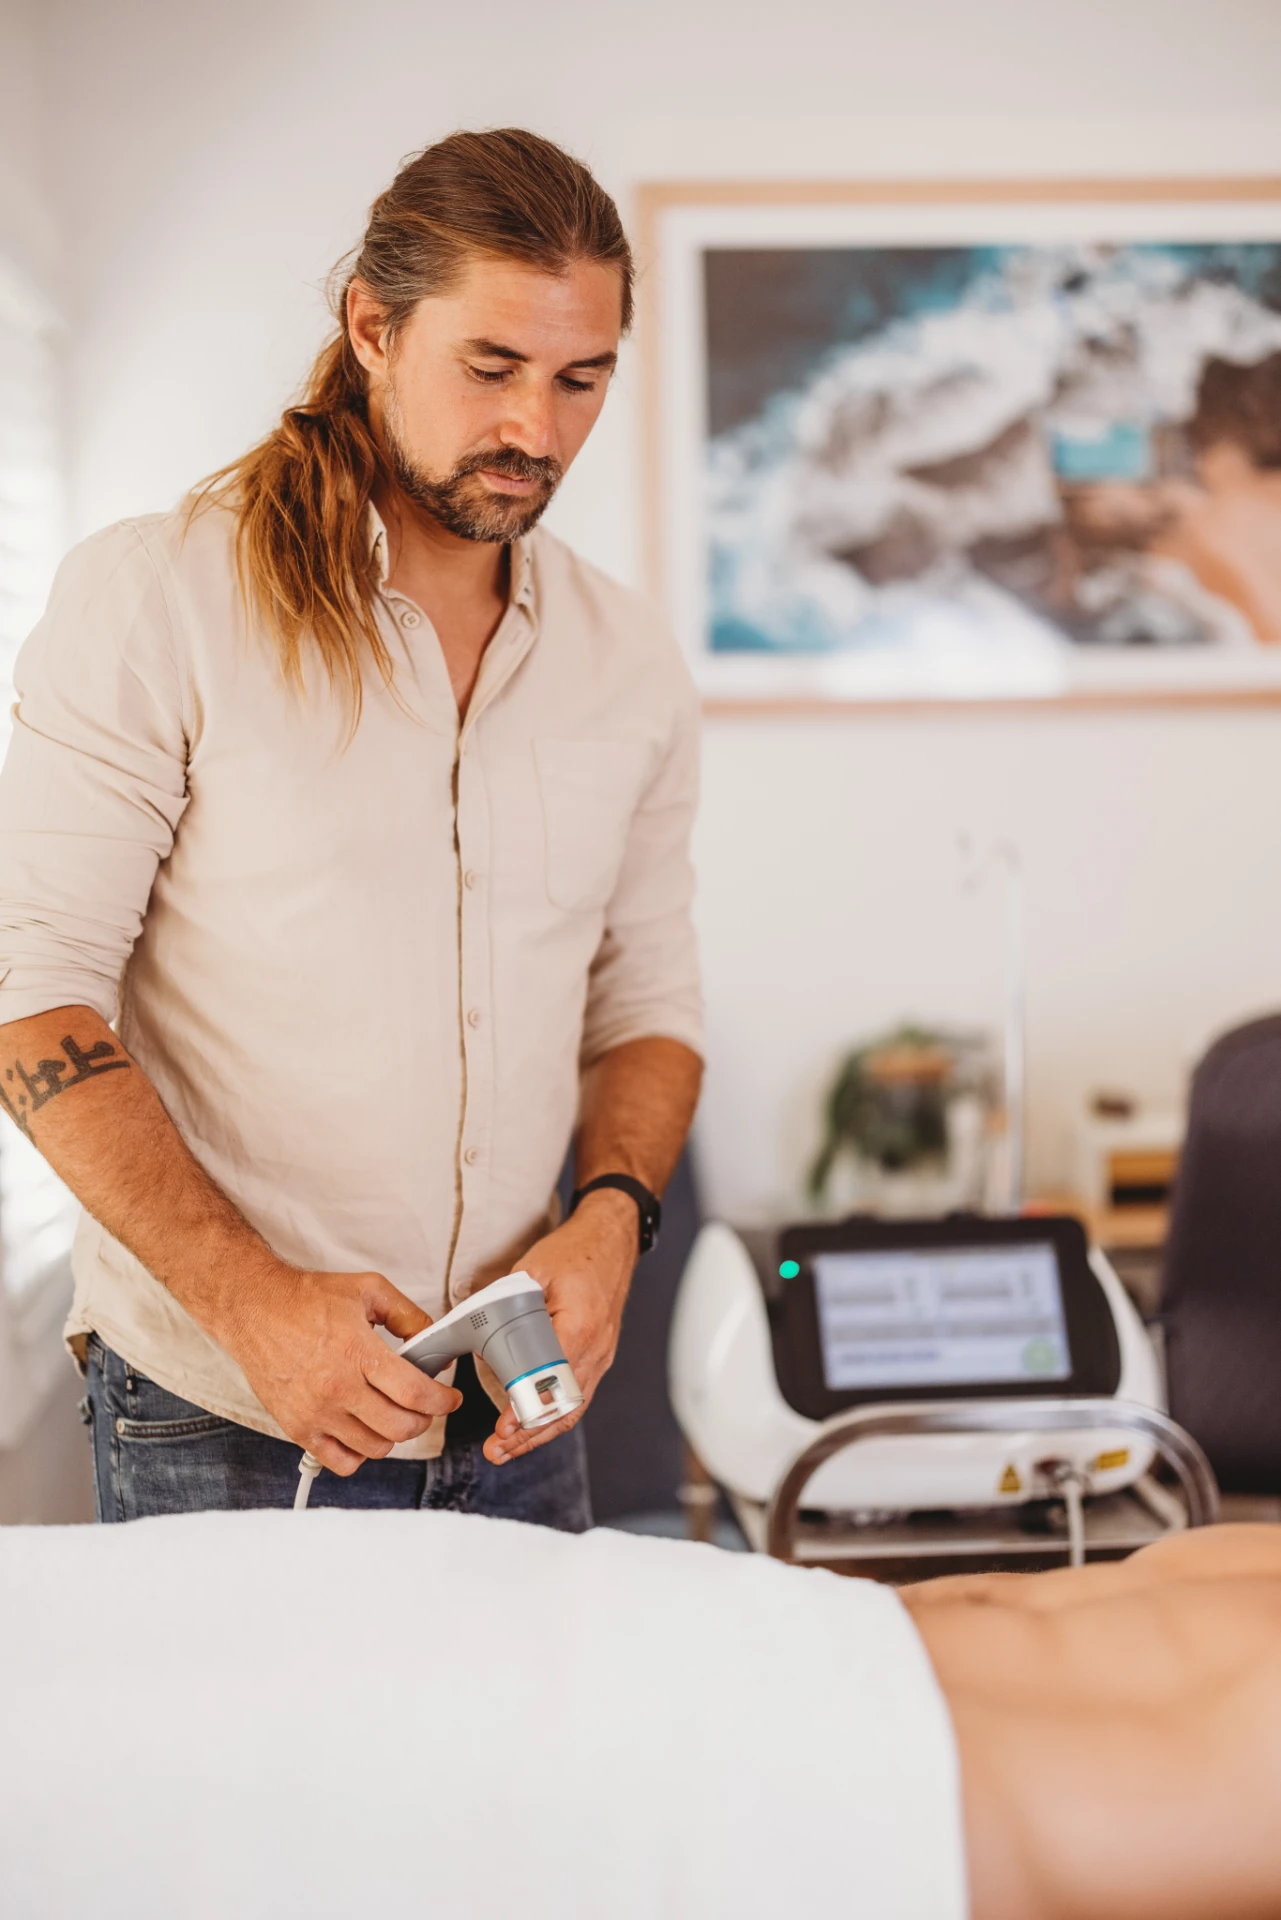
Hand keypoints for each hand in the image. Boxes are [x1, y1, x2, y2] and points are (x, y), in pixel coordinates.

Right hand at [217, 1260, 460, 1474]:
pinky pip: (340, 1462)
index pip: (415, 1394)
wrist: (254, 1309)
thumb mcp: (368, 1290)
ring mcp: (315, 1413)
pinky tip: (362, 1431)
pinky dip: (359, 1453)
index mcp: (357, 1352)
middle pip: (400, 1427)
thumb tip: (433, 1342)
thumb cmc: (307, 1299)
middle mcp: (336, 1388)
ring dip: (392, 1435)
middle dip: (424, 1419)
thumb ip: (408, 1315)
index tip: (449, 1399)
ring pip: (374, 1448)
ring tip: (392, 1414)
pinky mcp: (297, 1427)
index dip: (442, 1401)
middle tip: (425, 1406)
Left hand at [483, 1191, 636, 1466]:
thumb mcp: (535, 1268)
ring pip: (572, 1409)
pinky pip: (578, 1397)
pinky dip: (553, 1418)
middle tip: (498, 1448)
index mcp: (581, 1326)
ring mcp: (601, 1357)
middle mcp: (596, 1349)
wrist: (612, 1240)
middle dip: (529, 1434)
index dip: (528, 1408)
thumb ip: (508, 1301)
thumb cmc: (577, 1251)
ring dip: (539, 1433)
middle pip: (565, 1407)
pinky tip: (531, 1429)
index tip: (505, 1426)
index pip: (553, 1381)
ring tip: (506, 1449)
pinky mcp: (598, 1358)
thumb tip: (477, 1333)